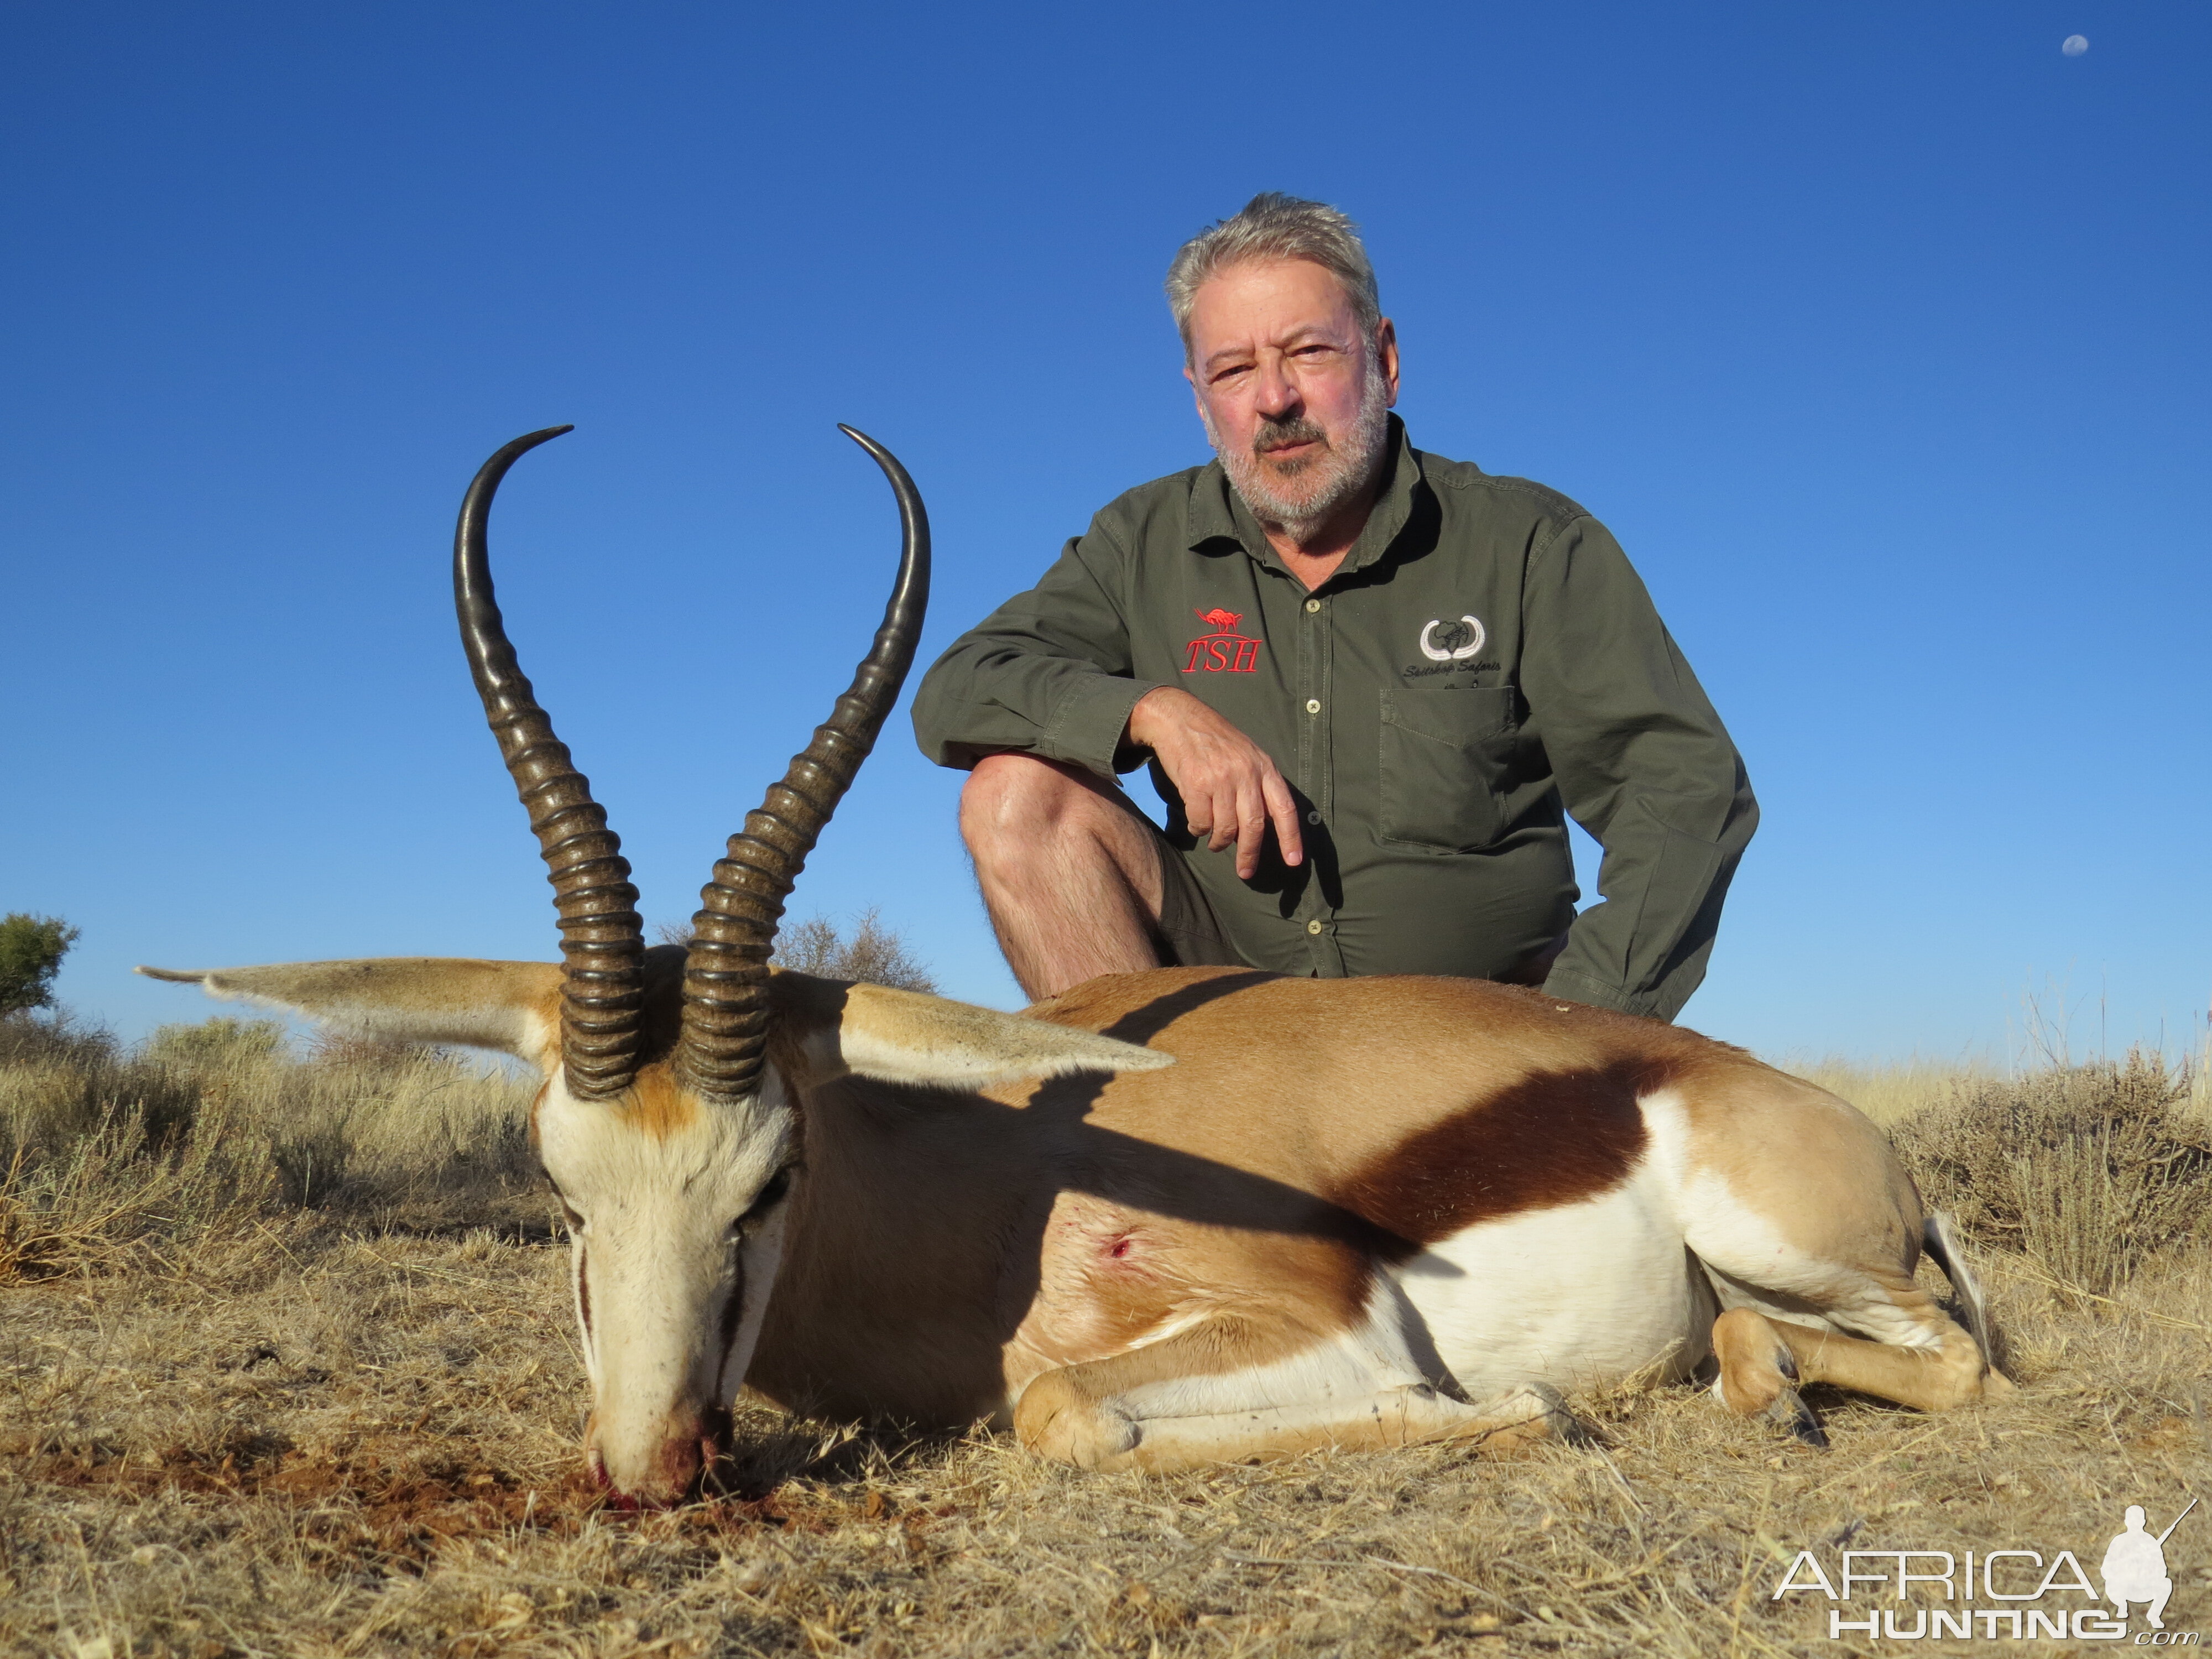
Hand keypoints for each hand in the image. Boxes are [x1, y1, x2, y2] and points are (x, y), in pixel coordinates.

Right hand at [1126, 688, 1303, 878]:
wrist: (1179, 718)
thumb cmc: (1214, 740)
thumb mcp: (1247, 755)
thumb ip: (1258, 785)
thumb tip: (1263, 825)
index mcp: (1264, 767)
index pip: (1284, 808)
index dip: (1291, 838)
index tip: (1293, 862)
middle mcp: (1246, 773)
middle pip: (1255, 825)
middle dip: (1250, 853)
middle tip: (1246, 872)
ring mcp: (1221, 778)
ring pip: (1226, 827)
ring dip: (1219, 842)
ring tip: (1215, 841)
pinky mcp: (1196, 784)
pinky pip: (1201, 822)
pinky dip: (1199, 829)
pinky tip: (1197, 824)